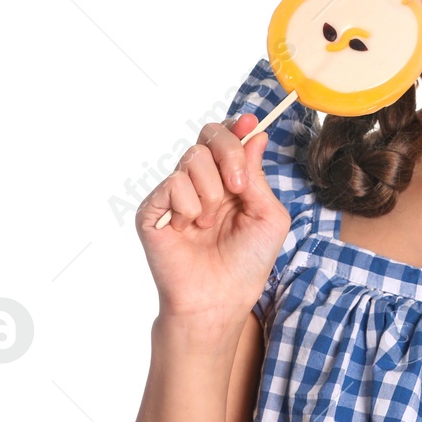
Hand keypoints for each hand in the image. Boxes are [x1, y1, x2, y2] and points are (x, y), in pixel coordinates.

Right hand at [135, 113, 290, 324]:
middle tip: (238, 188)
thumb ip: (258, 175)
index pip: (227, 138)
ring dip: (212, 192)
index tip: (251, 123)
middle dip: (229, 154)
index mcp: (229, 180)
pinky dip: (189, 207)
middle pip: (209, 136)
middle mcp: (201, 182)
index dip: (238, 127)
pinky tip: (190, 228)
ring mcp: (175, 194)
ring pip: (193, 159)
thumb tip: (257, 133)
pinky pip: (173, 184)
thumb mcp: (268, 216)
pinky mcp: (153, 209)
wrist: (220, 298)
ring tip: (211, 222)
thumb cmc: (247, 262)